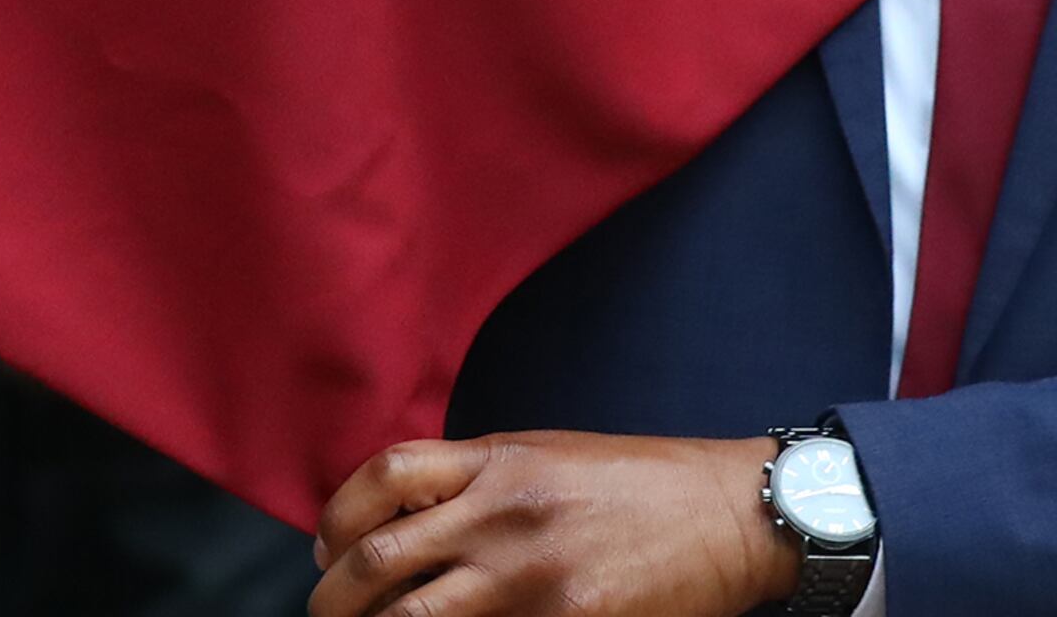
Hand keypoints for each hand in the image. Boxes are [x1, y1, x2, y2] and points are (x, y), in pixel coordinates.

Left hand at [312, 433, 793, 616]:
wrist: (731, 514)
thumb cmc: (640, 483)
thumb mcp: (544, 454)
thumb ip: (474, 479)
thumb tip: (403, 517)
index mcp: (497, 460)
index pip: (385, 477)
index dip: (337, 517)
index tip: (326, 549)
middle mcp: (505, 514)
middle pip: (382, 557)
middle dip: (336, 595)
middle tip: (325, 610)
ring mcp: (534, 577)